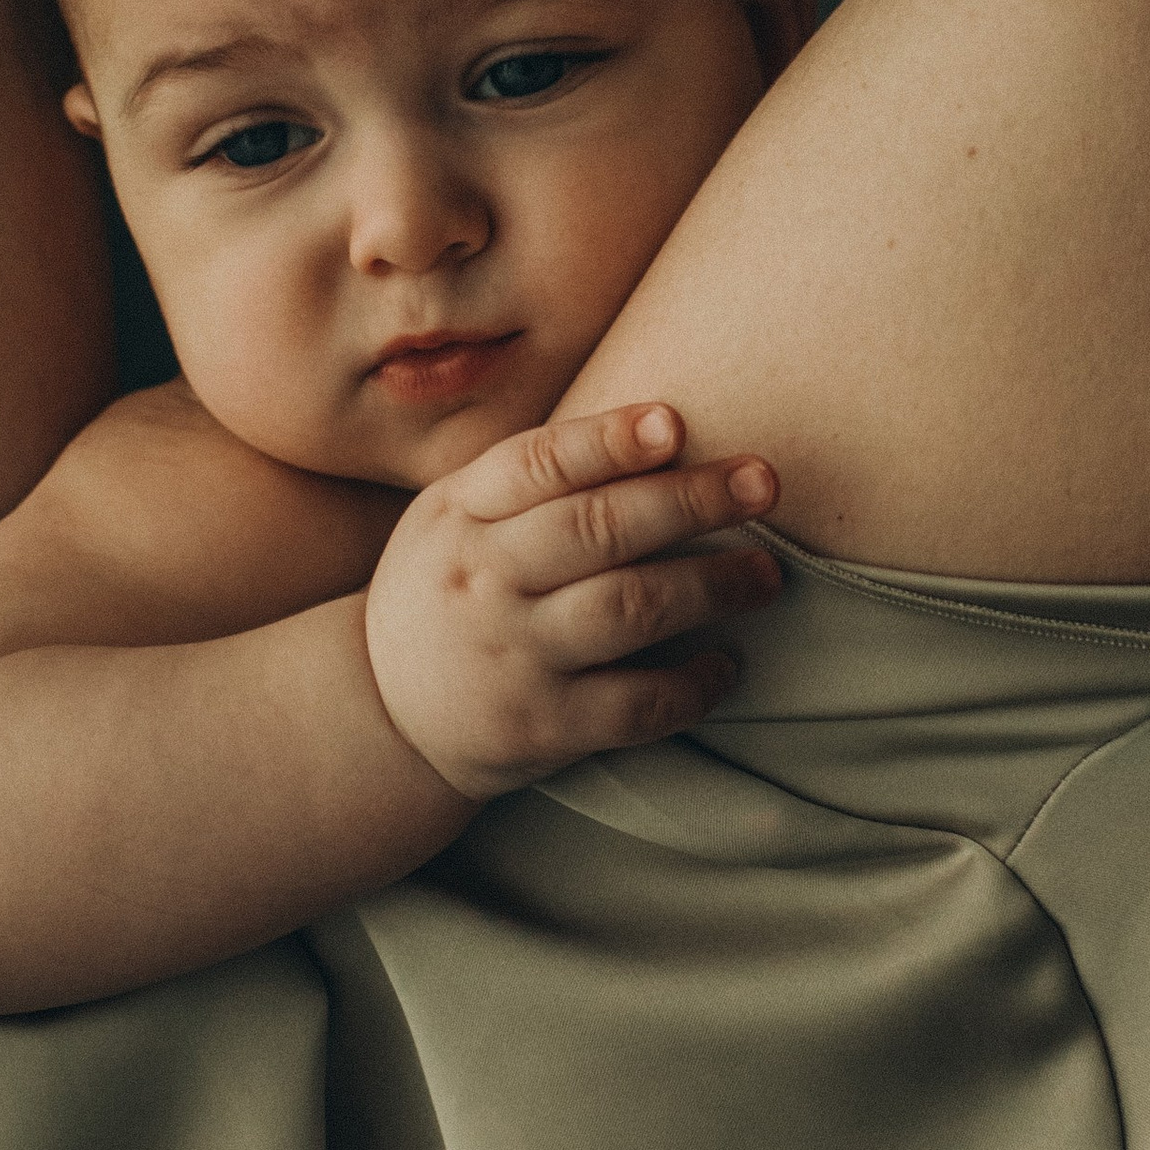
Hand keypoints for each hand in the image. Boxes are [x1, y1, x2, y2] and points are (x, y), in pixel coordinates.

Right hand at [362, 405, 782, 802]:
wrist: (384, 712)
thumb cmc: (450, 587)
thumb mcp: (454, 515)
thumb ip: (531, 475)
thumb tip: (660, 426)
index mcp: (460, 514)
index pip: (535, 464)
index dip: (607, 441)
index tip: (674, 423)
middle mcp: (484, 581)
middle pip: (596, 529)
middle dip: (690, 501)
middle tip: (765, 483)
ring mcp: (512, 657)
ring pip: (626, 610)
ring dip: (710, 587)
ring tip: (765, 575)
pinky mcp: (542, 727)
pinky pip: (632, 705)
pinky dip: (691, 685)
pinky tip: (725, 664)